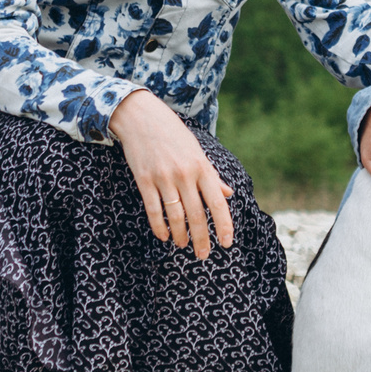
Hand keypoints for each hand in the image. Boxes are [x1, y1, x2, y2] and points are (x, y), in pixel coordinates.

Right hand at [110, 90, 235, 258]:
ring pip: (176, 216)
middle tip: (203, 255)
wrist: (141, 117)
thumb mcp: (197, 151)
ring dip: (181, 235)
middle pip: (197, 214)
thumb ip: (212, 175)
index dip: (224, 225)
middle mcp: (185, 174)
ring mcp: (163, 178)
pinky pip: (154, 210)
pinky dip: (159, 226)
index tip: (227, 243)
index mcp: (202, 166)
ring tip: (183, 245)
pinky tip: (164, 236)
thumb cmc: (173, 134)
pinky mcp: (144, 180)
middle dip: (202, 239)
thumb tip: (229, 194)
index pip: (217, 202)